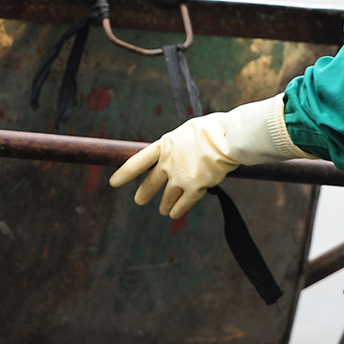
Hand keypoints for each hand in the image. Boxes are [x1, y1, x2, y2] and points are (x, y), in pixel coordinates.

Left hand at [109, 94, 311, 218]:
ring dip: (165, 205)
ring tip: (164, 211)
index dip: (125, 173)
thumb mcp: (189, 131)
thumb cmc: (215, 129)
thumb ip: (181, 144)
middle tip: (139, 200)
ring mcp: (180, 176)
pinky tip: (175, 214)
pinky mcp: (195, 187)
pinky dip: (179, 209)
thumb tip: (183, 151)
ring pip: (168, 197)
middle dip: (145, 193)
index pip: (138, 161)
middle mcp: (169, 162)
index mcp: (165, 145)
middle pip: (151, 183)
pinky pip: (184, 203)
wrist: (229, 137)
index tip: (114, 182)